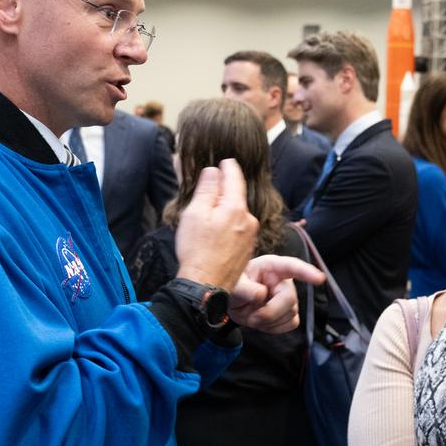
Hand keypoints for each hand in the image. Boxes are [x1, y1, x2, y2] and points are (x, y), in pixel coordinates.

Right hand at [175, 159, 257, 288]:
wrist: (205, 285)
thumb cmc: (197, 250)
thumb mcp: (195, 214)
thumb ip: (207, 189)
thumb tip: (214, 171)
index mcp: (236, 208)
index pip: (235, 178)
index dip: (229, 167)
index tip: (226, 160)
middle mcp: (248, 220)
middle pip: (236, 197)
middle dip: (224, 190)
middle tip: (210, 186)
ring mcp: (250, 236)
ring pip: (237, 214)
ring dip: (225, 210)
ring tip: (207, 214)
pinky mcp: (247, 250)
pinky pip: (238, 229)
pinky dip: (228, 225)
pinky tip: (215, 233)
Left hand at [229, 254, 324, 332]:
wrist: (233, 303)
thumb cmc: (234, 287)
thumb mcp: (232, 285)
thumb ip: (243, 289)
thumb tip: (261, 294)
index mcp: (270, 267)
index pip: (291, 267)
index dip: (306, 272)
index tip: (319, 279)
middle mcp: (283, 280)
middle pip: (290, 299)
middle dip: (269, 313)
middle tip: (251, 318)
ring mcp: (288, 297)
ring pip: (290, 314)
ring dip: (268, 322)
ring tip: (253, 316)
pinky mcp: (290, 312)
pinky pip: (291, 324)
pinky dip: (274, 328)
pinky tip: (263, 322)